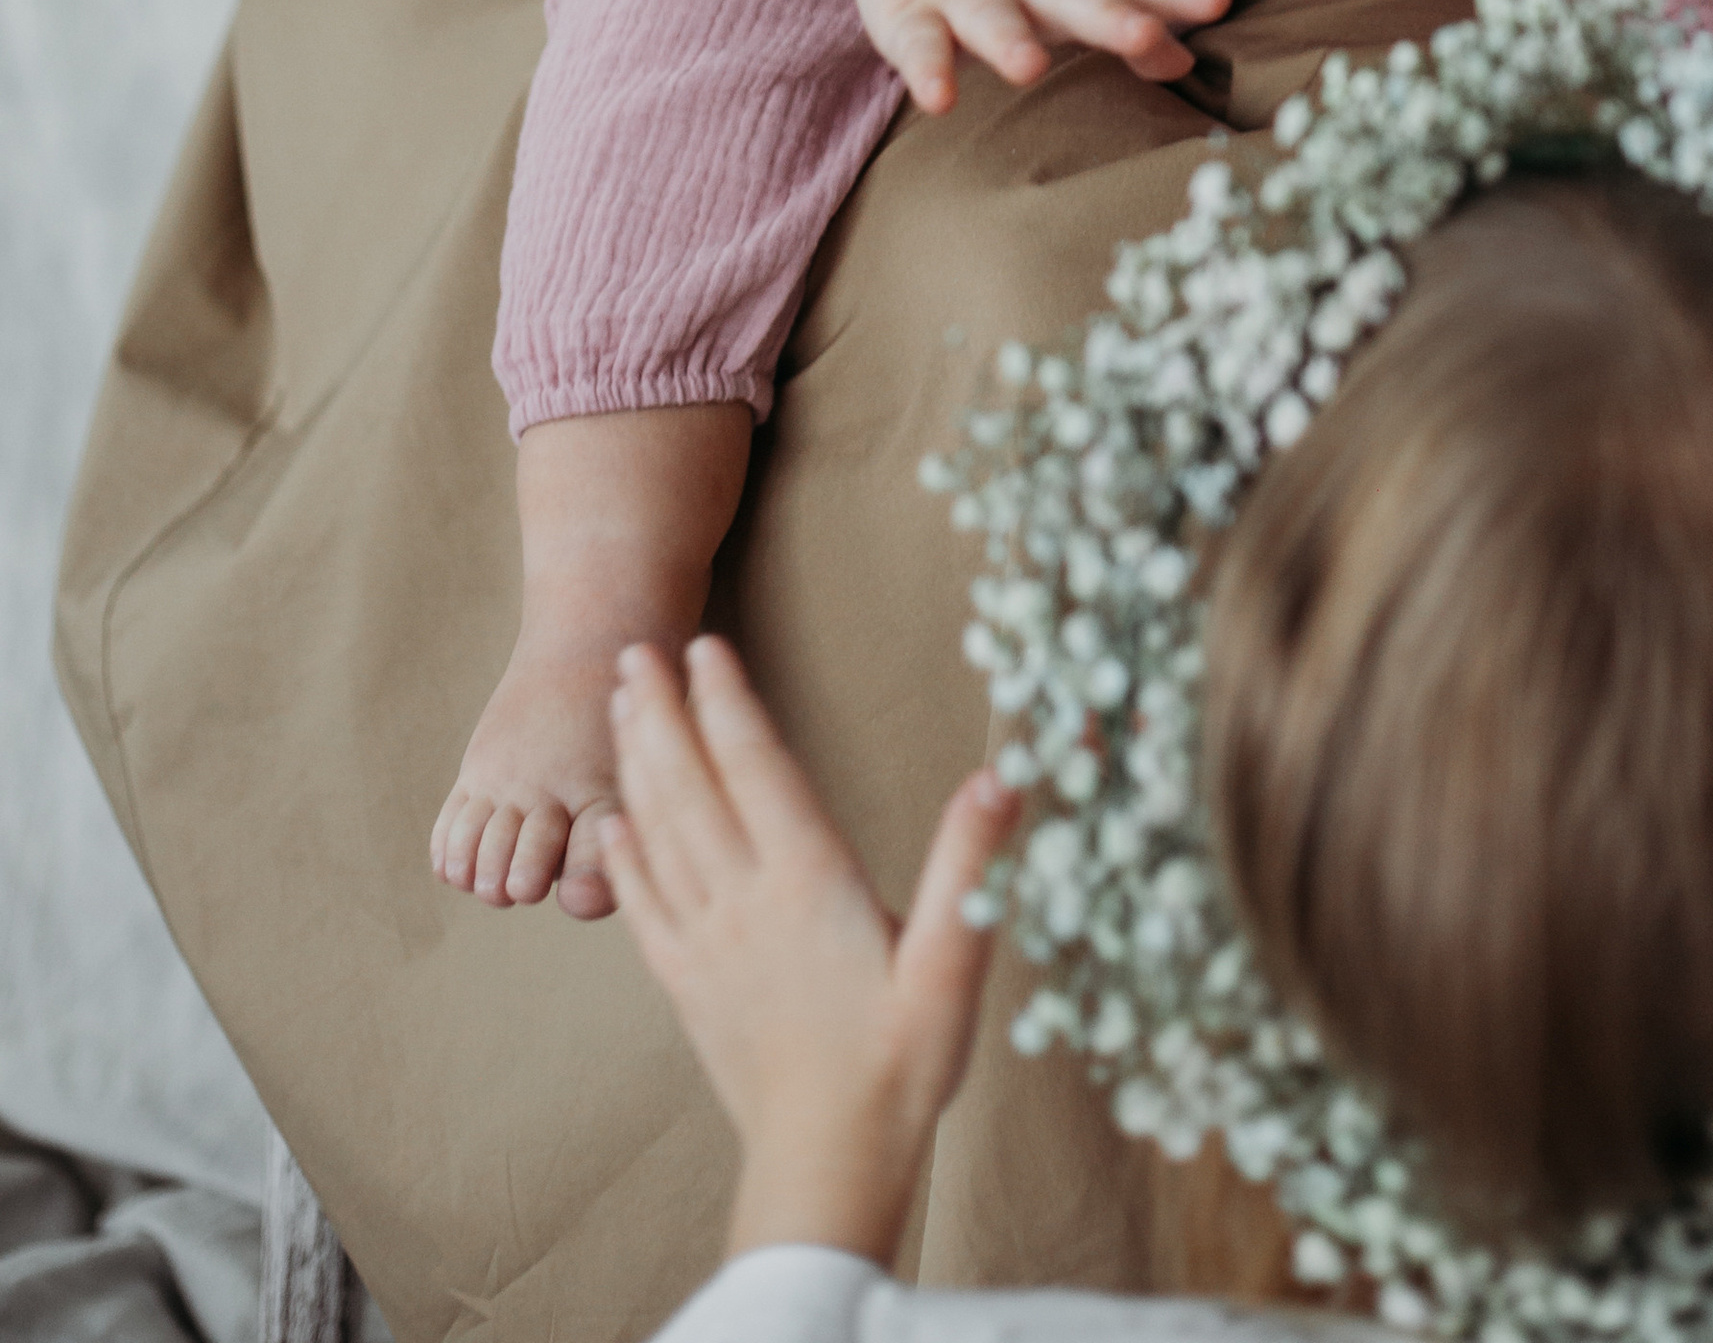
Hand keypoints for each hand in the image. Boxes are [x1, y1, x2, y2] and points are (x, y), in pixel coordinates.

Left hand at [600, 637, 1016, 1262]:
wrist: (826, 1166)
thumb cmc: (899, 1065)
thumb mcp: (953, 963)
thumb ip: (969, 867)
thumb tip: (1000, 778)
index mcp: (807, 883)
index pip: (755, 768)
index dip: (727, 701)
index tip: (704, 645)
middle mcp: (744, 901)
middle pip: (688, 786)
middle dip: (658, 712)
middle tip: (631, 651)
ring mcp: (707, 944)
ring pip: (656, 833)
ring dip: (634, 764)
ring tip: (618, 708)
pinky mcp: (688, 986)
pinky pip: (642, 904)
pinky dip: (623, 853)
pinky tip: (612, 822)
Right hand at [854, 0, 1229, 112]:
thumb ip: (1127, 19)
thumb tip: (1185, 62)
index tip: (1217, 0)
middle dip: (1109, 17)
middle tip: (1144, 35)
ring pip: (993, 16)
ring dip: (1010, 39)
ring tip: (1029, 69)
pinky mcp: (912, 14)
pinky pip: (921, 44)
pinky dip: (929, 69)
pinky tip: (938, 100)